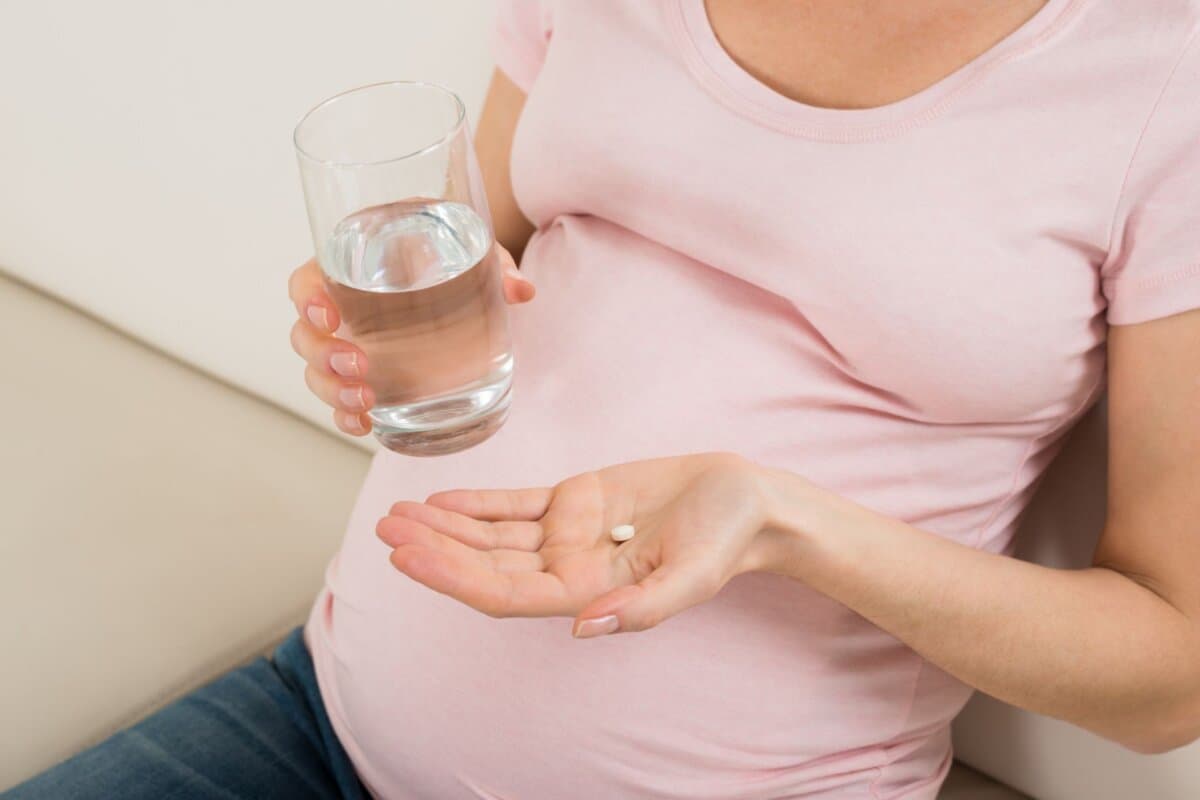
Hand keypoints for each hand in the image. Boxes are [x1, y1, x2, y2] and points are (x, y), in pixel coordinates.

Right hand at [287, 245, 534, 434]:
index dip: (307, 300)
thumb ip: (493, 264)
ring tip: (365, 401)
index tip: (328, 315)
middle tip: (359, 367)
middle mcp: (340, 307)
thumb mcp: (471, 249)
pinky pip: (340, 399)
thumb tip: (522, 290)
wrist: (457, 273)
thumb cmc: (448, 252)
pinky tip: (363, 424)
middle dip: (324, 357)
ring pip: (317, 372)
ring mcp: (348, 344)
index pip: (306, 282)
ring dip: (332, 391)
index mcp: (350, 266)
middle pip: (305, 336)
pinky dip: (345, 415)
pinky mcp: (364, 374)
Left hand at [376, 453, 781, 637]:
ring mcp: (568, 534)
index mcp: (589, 592)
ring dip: (445, 527)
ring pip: (492, 534)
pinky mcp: (575, 500)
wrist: (744, 500)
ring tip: (397, 517)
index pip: (506, 592)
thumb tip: (585, 629)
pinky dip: (477, 503)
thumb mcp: (694, 577)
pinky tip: (441, 501)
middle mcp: (568, 567)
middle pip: (486, 563)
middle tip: (385, 532)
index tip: (408, 558)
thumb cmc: (724, 540)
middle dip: (435, 550)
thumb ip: (643, 607)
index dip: (453, 577)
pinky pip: (515, 505)